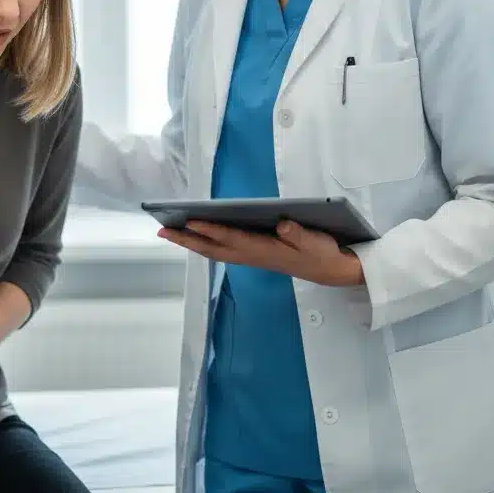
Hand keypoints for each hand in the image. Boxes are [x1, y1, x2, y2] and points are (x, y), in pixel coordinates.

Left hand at [157, 219, 365, 287]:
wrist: (332, 271)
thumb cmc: (322, 253)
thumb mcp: (316, 243)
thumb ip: (300, 235)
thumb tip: (283, 224)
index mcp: (265, 250)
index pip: (232, 238)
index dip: (211, 230)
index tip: (190, 221)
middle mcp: (253, 255)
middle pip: (213, 248)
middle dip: (187, 240)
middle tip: (162, 229)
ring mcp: (251, 257)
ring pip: (215, 250)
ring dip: (191, 242)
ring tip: (170, 231)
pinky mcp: (254, 255)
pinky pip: (222, 250)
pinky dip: (205, 243)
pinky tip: (196, 235)